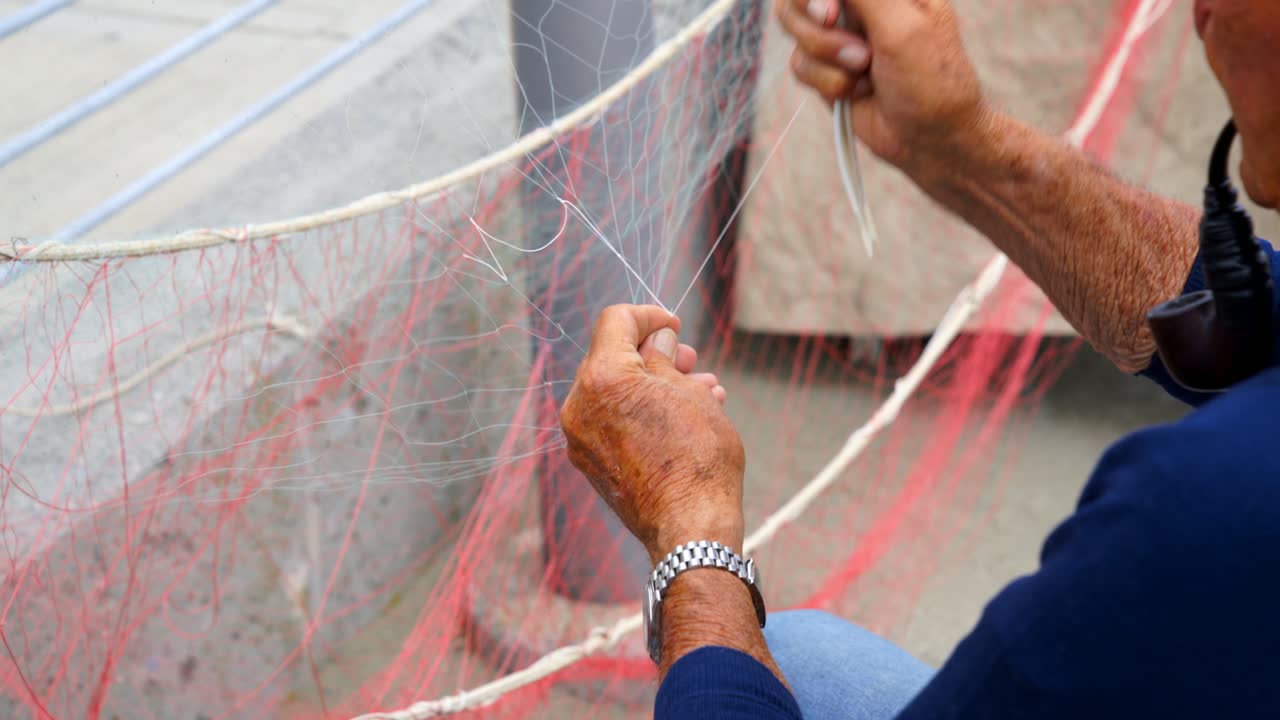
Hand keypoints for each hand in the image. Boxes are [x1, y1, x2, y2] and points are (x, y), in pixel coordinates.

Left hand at [560, 305, 744, 562]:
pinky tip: (678, 418)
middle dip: (653, 352)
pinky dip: (639, 411)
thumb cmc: (698, 458)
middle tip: (690, 360)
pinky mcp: (588, 462)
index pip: (617, 321)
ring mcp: (579, 437)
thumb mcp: (691, 393)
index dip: (649, 315)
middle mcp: (579, 404)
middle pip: (612, 356)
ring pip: (614, 391)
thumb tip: (655, 341)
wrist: (689, 529)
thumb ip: (664, 358)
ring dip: (651, 383)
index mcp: (603, 376)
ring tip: (698, 390)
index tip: (674, 325)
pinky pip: (611, 421)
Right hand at [777, 0, 990, 176]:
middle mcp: (859, 2)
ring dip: (827, 57)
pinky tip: (858, 91)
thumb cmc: (932, 81)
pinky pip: (799, 64)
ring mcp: (840, 33)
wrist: (929, 140)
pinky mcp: (826, 67)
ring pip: (794, 27)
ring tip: (864, 71)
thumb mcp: (902, 26)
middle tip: (838, 31)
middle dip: (817, 23)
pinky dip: (826, 82)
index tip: (830, 11)